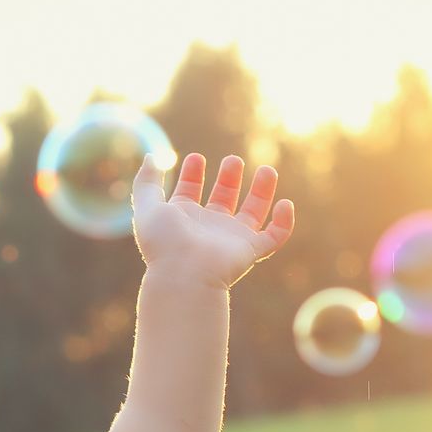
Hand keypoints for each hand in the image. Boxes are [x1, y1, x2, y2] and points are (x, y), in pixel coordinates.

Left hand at [132, 152, 295, 287]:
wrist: (184, 274)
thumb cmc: (164, 243)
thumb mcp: (147, 207)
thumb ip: (146, 182)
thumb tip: (153, 157)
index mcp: (183, 219)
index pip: (190, 192)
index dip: (192, 175)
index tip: (195, 158)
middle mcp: (208, 228)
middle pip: (223, 199)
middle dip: (229, 178)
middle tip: (233, 161)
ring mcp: (231, 239)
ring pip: (253, 212)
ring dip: (262, 191)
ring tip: (266, 170)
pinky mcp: (250, 250)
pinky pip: (275, 236)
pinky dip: (284, 221)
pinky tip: (284, 203)